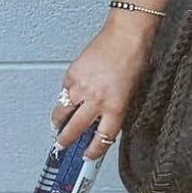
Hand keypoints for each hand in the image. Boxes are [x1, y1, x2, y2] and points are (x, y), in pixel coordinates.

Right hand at [52, 14, 156, 161]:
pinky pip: (64, 92)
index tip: (87, 156)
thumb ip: (114, 111)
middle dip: (65, 140)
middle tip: (61, 146)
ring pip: (62, 112)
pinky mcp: (72, 74)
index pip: (101, 139)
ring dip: (59, 121)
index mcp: (116, 107)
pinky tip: (67, 99)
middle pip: (75, 129)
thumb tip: (101, 124)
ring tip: (57, 126)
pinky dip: (64, 97)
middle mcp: (97, 100)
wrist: (126, 36)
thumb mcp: (130, 94)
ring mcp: (82, 87)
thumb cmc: (134, 60)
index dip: (93, 152)